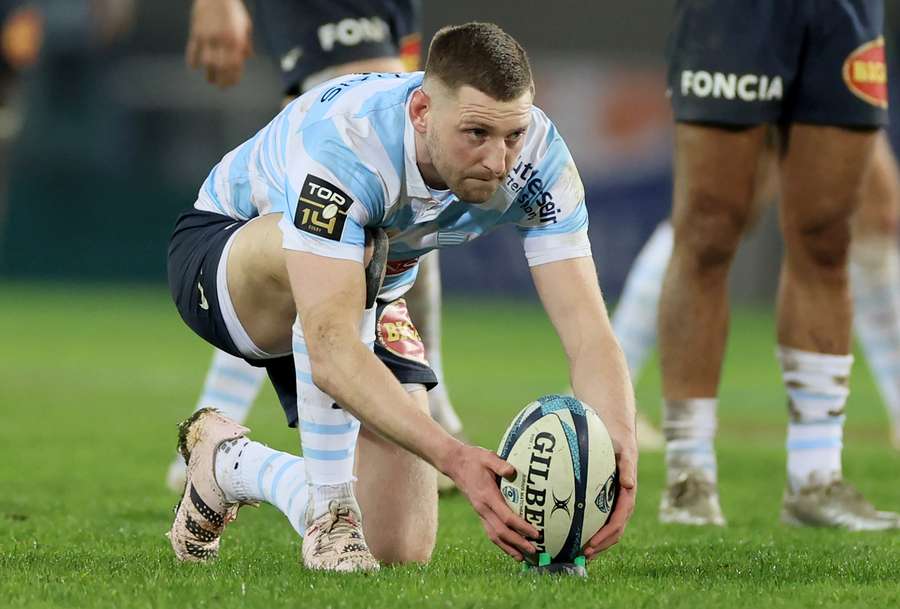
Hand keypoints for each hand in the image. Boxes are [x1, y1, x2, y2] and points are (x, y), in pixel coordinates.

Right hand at [186, 0, 251, 87]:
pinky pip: (193, 49)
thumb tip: (248, 58)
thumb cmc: (233, 9)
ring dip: (208, 73)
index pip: (235, 64)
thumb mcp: (245, 25)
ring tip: (210, 80)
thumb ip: (246, 43)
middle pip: (221, 67)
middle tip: (221, 87)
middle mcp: (222, 40)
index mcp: (236, 39)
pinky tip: (193, 67)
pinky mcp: (196, 31)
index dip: (233, 77)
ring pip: (207, 62)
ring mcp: (208, 36)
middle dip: (222, 80)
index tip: (232, 84)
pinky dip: (192, 60)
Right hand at [443, 444, 539, 560]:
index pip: (506, 517)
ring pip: (494, 536)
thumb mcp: (487, 457)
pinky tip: (510, 548)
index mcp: (487, 496)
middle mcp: (483, 508)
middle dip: (518, 543)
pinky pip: (490, 532)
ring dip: (509, 548)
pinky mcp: (480, 513)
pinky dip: (501, 543)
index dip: (522, 527)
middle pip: (501, 532)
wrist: (455, 464)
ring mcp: (480, 512)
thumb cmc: (474, 459)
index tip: (536, 533)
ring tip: (523, 558)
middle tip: (534, 551)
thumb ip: (500, 464)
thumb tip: (512, 471)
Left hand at [582, 428, 636, 559]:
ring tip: (579, 553)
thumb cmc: (619, 441)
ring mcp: (614, 502)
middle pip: (614, 531)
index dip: (606, 536)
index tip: (591, 545)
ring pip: (607, 529)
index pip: (618, 521)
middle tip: (583, 555)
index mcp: (628, 495)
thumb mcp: (625, 451)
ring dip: (596, 542)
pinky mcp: (605, 499)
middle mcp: (622, 502)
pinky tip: (573, 534)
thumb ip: (627, 467)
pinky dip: (589, 529)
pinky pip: (598, 518)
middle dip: (600, 545)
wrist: (617, 432)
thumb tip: (629, 484)